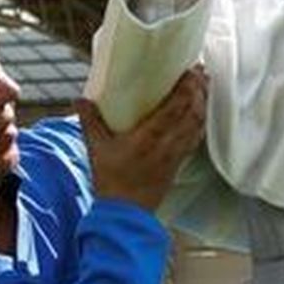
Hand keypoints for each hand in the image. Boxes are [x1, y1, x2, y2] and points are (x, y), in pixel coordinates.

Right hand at [79, 67, 208, 211]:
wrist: (125, 212)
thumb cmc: (111, 180)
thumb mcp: (96, 149)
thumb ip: (90, 121)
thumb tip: (80, 99)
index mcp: (148, 137)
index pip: (174, 108)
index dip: (186, 88)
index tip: (189, 71)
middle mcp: (167, 143)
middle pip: (193, 112)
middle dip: (199, 90)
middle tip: (200, 71)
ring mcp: (177, 153)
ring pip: (198, 123)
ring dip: (203, 102)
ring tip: (204, 84)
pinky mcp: (180, 160)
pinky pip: (196, 136)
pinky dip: (201, 120)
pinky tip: (201, 111)